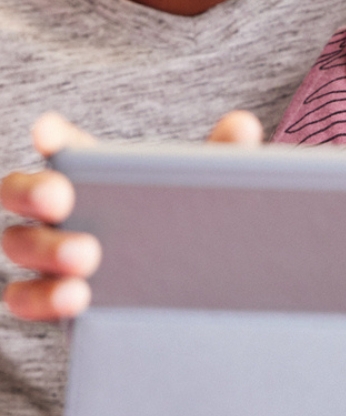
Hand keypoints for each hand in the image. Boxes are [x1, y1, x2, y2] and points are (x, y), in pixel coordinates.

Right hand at [1, 110, 263, 320]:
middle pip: (23, 189)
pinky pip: (24, 297)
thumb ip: (222, 157)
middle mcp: (62, 207)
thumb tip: (244, 125)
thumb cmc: (185, 224)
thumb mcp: (203, 190)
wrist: (184, 290)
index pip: (66, 144)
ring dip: (45, 250)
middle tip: (63, 197)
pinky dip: (43, 297)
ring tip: (87, 260)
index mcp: (97, 171)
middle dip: (34, 189)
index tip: (49, 130)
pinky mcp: (50, 296)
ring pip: (19, 243)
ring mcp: (50, 252)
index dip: (52, 135)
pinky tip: (76, 298)